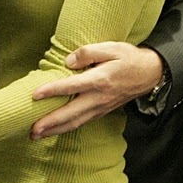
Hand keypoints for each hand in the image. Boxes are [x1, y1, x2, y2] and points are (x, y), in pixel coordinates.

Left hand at [28, 42, 163, 138]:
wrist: (150, 73)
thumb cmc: (128, 58)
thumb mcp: (111, 47)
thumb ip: (88, 52)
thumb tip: (68, 62)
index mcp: (100, 80)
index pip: (71, 86)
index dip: (52, 90)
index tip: (35, 95)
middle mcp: (99, 98)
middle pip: (70, 113)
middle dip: (50, 123)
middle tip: (31, 130)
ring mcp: (101, 107)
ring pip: (75, 122)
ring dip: (55, 130)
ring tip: (36, 135)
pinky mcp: (102, 112)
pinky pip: (82, 122)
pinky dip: (67, 128)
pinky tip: (54, 130)